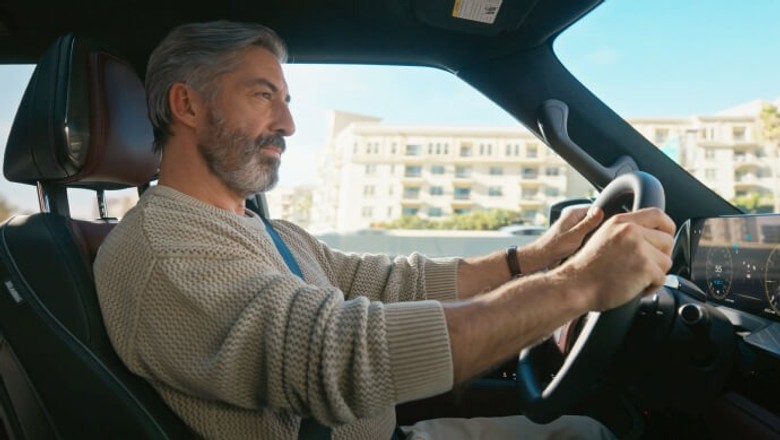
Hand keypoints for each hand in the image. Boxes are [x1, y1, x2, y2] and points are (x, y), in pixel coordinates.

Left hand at [528, 206, 604, 269]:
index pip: (595, 209)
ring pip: (589, 230)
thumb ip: (588, 224)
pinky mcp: (572, 235)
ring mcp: (572, 227)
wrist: (542, 256)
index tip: (607, 227)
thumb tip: (600, 210)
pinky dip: (586, 241)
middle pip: (593, 220)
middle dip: (597, 229)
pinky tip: (586, 247)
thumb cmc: (554, 246)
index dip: (602, 218)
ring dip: (591, 236)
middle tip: (597, 238)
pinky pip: (584, 236)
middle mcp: (573, 218)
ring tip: (590, 243)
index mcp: (573, 213)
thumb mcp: (575, 235)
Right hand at [559, 207, 675, 310]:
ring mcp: (638, 248)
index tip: (665, 239)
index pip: (658, 215)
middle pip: (667, 241)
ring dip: (655, 273)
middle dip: (660, 257)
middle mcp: (630, 231)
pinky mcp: (644, 267)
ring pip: (666, 261)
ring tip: (635, 278)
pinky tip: (634, 288)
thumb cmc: (587, 269)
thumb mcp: (603, 237)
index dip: (667, 228)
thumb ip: (626, 231)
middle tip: (643, 267)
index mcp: (621, 222)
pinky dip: (651, 287)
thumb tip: (652, 236)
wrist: (575, 285)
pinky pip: (662, 278)